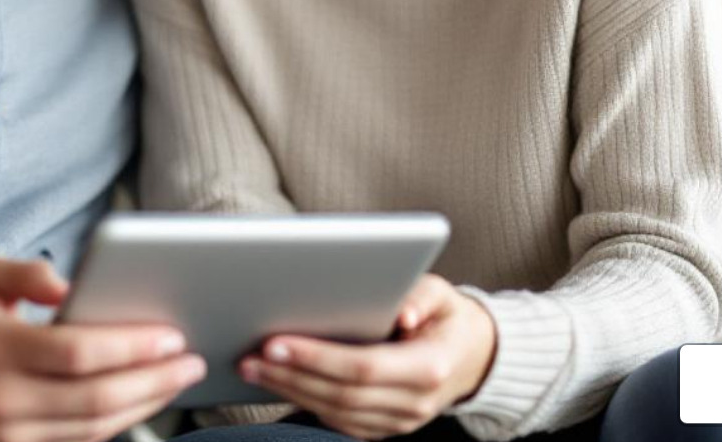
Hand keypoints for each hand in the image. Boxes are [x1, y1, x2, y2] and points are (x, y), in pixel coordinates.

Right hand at [0, 256, 205, 441]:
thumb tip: (71, 283)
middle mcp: (1, 399)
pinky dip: (114, 425)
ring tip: (178, 379)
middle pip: (95, 399)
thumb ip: (27, 272)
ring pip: (92, 428)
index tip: (171, 335)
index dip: (130, 346)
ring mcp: (6, 434)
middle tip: (192, 361)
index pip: (77, 354)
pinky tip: (141, 401)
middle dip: (153, 381)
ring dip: (143, 406)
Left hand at [239, 274, 495, 439]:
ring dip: (290, 392)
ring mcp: (401, 422)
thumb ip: (422, 296)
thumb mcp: (442, 293)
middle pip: (342, 395)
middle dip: (291, 376)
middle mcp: (415, 403)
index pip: (364, 367)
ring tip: (253, 368)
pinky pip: (340, 424)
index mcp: (430, 367)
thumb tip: (402, 311)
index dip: (317, 357)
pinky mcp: (385, 428)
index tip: (276, 342)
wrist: (471, 355)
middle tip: (250, 355)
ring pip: (335, 414)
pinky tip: (278, 384)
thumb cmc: (446, 315)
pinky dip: (305, 405)